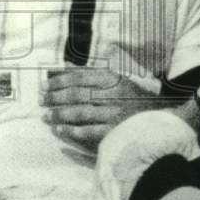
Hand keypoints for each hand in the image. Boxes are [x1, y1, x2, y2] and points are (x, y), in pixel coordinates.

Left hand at [42, 67, 164, 150]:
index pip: (79, 77)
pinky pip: (88, 132)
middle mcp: (112, 95)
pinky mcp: (114, 133)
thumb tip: (65, 66)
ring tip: (46, 116)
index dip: (59, 81)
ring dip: (59, 114)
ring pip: (80, 112)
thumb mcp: (115, 80)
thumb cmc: (132, 100)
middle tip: (41, 100)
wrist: (158, 122)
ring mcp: (113, 114)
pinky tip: (59, 130)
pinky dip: (71, 131)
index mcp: (112, 79)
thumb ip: (90, 73)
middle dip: (55, 97)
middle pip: (76, 94)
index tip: (44, 84)